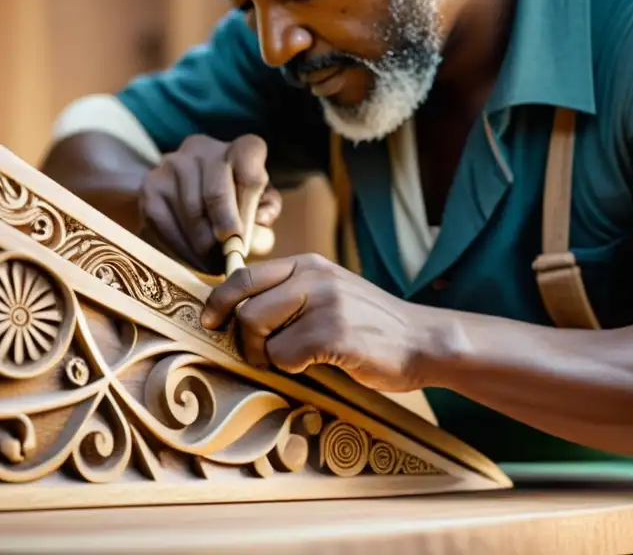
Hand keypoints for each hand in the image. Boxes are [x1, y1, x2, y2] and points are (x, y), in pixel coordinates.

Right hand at [138, 134, 280, 273]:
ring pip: (191, 212)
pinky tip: (194, 260)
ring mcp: (172, 164)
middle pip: (216, 192)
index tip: (242, 237)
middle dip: (223, 229)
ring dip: (204, 246)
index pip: (249, 163)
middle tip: (226, 257)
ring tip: (214, 265)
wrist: (188, 192)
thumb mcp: (261, 204)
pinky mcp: (150, 186)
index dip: (247, 205)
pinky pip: (166, 224)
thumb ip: (265, 215)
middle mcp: (204, 148)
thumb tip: (252, 231)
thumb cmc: (237, 202)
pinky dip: (182, 248)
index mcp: (240, 148)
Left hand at [201, 254, 433, 391]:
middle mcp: (314, 276)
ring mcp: (325, 303)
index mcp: (308, 264)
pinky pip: (285, 356)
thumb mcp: (330, 293)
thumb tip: (236, 315)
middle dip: (243, 340)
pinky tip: (318, 364)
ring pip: (260, 332)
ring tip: (291, 360)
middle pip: (246, 308)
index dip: (218, 301)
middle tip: (260, 356)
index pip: (244, 275)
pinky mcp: (335, 333)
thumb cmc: (371, 325)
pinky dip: (293, 368)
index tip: (210, 322)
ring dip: (267, 356)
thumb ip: (290, 294)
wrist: (422, 340)